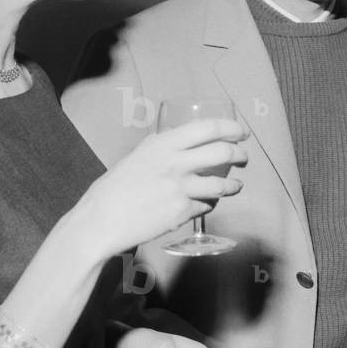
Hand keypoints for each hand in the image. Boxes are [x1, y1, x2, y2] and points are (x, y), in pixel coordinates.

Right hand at [75, 117, 247, 260]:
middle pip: (223, 153)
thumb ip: (160, 146)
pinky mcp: (183, 212)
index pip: (209, 128)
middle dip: (240, 154)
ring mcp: (182, 188)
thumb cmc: (115, 186)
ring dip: (234, 185)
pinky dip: (209, 205)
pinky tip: (206, 204)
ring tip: (236, 185)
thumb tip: (178, 138)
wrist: (102, 219)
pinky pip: (206, 206)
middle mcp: (177, 163)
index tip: (241, 132)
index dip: (231, 128)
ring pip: (222, 183)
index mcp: (164, 143)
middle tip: (243, 157)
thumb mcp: (138, 155)